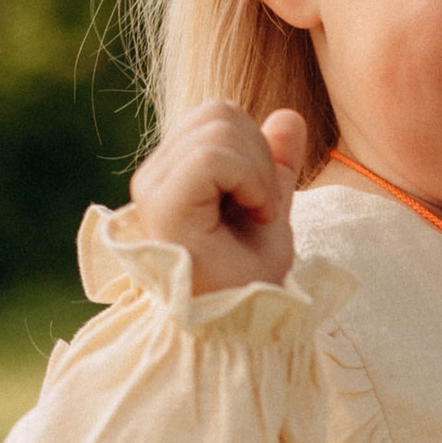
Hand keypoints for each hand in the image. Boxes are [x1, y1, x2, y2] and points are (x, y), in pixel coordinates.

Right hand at [129, 103, 309, 295]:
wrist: (244, 329)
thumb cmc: (250, 280)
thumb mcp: (272, 208)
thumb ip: (274, 163)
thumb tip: (289, 116)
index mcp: (173, 173)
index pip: (217, 114)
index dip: (257, 148)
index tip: (264, 203)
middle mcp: (153, 177)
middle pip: (219, 112)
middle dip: (261, 157)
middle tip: (262, 210)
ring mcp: (153, 191)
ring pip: (219, 127)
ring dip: (259, 173)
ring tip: (256, 216)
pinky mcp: (162, 207)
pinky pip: (215, 156)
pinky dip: (251, 180)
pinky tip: (255, 215)